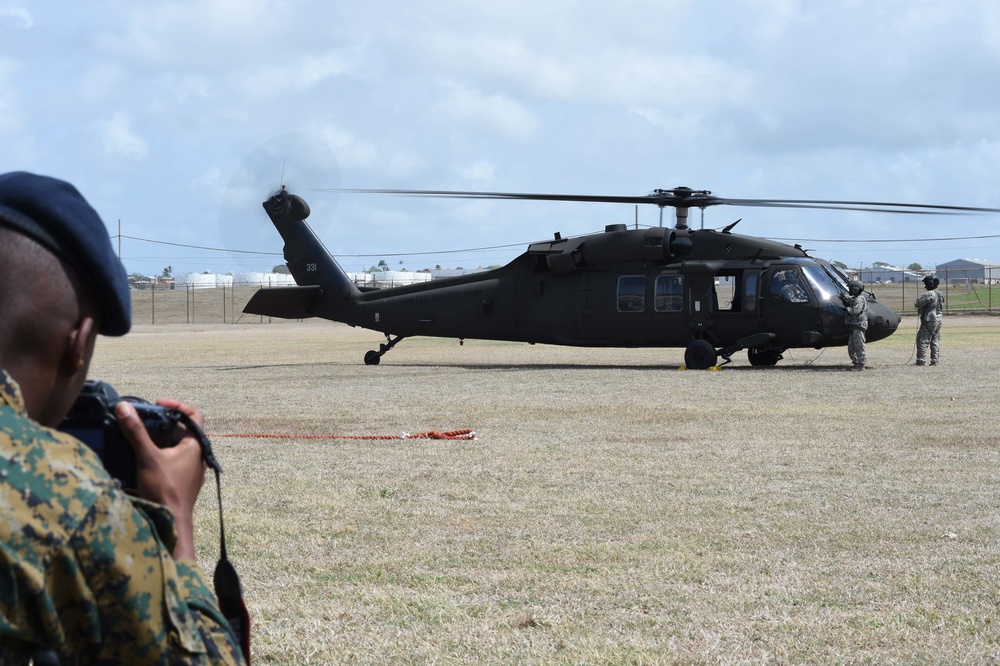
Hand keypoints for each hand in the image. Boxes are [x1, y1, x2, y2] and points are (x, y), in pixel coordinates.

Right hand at [115, 399, 206, 559]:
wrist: (172, 522)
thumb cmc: (165, 489)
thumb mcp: (148, 457)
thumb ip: (136, 432)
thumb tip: (123, 407)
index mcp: (196, 445)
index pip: (193, 415)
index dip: (176, 405)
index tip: (157, 404)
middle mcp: (196, 455)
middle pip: (180, 429)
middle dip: (160, 422)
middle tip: (141, 419)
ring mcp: (189, 468)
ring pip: (173, 445)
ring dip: (156, 438)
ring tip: (136, 434)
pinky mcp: (181, 478)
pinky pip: (170, 458)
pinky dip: (157, 452)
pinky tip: (139, 454)